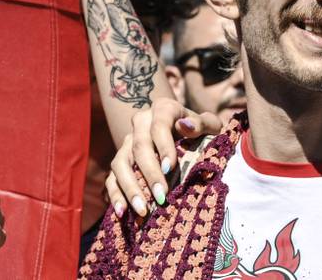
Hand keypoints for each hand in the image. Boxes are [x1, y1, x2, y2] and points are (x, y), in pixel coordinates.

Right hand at [104, 98, 221, 217]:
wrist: (184, 131)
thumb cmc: (201, 130)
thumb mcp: (209, 125)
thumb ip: (203, 123)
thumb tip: (186, 125)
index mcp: (163, 109)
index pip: (159, 126)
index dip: (163, 147)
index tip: (170, 168)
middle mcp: (140, 122)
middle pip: (139, 147)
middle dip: (149, 173)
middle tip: (162, 196)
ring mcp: (127, 142)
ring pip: (120, 163)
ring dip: (130, 187)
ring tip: (142, 209)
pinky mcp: (120, 161)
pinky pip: (111, 178)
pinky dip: (116, 195)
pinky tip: (122, 212)